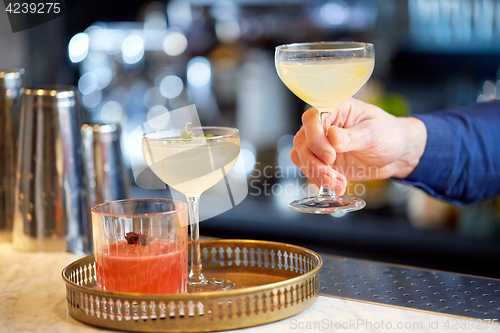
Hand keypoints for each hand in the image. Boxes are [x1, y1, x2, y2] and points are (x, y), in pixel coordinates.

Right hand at [290, 98, 426, 194]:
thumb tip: (331, 136)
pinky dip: (320, 181)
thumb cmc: (389, 134)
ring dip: (315, 173)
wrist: (396, 154)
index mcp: (336, 108)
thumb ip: (352, 136)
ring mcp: (320, 144)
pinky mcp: (322, 161)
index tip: (330, 155)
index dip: (315, 137)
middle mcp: (324, 125)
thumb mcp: (375, 133)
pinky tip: (338, 186)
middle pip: (302, 140)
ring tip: (337, 183)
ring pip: (301, 157)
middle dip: (313, 161)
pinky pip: (309, 170)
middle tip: (330, 175)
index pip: (313, 118)